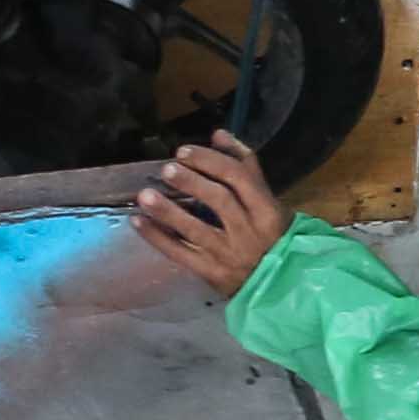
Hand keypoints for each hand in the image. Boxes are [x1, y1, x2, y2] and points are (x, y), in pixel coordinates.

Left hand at [131, 130, 286, 291]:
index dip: (210, 161)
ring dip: (168, 211)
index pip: (238, 178)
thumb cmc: (273, 236)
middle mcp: (248, 231)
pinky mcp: (211, 273)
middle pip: (219, 200)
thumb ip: (246, 168)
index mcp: (266, 209)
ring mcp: (228, 254)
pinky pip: (180, 254)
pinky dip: (157, 237)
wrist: (280, 285)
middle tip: (167, 170)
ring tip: (144, 195)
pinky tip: (138, 222)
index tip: (183, 151)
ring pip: (196, 229)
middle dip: (191, 182)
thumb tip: (219, 134)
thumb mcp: (269, 202)